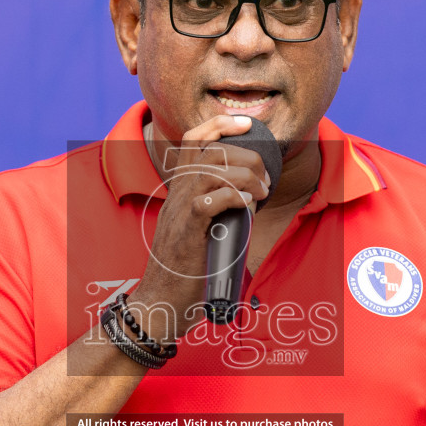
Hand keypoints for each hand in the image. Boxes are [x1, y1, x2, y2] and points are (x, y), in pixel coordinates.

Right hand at [127, 115, 271, 339]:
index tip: (245, 124)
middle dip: (248, 155)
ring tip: (262, 192)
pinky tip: (248, 205)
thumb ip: (214, 208)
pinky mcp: (186, 231)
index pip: (192, 140)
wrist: (159, 301)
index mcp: (179, 188)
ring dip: (247, 175)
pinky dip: (235, 196)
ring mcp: (179, 210)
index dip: (219, 123)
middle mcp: (176, 192)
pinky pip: (209, 201)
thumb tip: (247, 200)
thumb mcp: (198, 228)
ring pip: (213, 169)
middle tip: (265, 178)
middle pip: (212, 150)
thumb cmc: (183, 269)